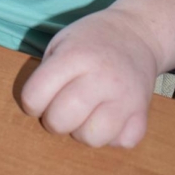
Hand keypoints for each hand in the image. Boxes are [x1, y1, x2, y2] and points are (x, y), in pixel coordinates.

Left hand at [20, 9, 160, 147]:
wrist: (136, 33)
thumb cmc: (89, 42)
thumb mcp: (60, 43)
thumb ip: (46, 75)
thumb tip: (37, 113)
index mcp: (74, 56)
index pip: (34, 96)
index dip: (31, 102)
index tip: (40, 97)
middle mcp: (101, 77)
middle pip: (61, 121)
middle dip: (54, 121)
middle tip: (62, 108)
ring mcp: (125, 97)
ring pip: (92, 138)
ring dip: (83, 132)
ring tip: (87, 114)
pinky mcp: (143, 113)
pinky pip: (122, 142)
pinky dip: (113, 136)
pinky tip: (110, 116)